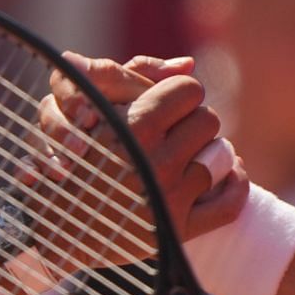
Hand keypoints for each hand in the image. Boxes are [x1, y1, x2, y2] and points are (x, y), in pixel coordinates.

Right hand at [45, 54, 248, 236]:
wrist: (60, 230)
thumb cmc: (75, 159)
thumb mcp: (92, 108)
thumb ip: (133, 76)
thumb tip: (188, 64)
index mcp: (134, 127)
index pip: (188, 89)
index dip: (178, 93)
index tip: (167, 103)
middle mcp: (156, 162)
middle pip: (208, 119)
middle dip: (193, 122)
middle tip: (176, 131)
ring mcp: (171, 198)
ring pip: (223, 155)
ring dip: (210, 152)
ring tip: (191, 154)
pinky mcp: (180, 231)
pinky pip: (231, 203)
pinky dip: (235, 185)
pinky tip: (228, 174)